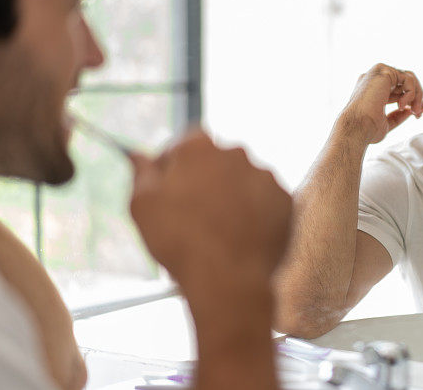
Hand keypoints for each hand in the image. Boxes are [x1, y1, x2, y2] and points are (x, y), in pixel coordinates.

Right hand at [129, 130, 291, 286]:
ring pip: (242, 180)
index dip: (174, 164)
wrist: (228, 279)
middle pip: (216, 161)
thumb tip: (137, 155)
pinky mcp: (284, 199)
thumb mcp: (143, 205)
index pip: (185, 143)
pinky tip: (240, 235)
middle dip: (204, 180)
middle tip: (193, 214)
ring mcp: (265, 176)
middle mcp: (236, 153)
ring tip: (218, 230)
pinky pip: (265, 201)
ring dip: (231, 196)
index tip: (168, 188)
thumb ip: (142, 173)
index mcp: (199, 148)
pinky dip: (255, 213)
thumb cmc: (179, 241)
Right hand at [340, 63, 422, 143]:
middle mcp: (374, 79)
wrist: (357, 128)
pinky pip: (407, 78)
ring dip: (417, 95)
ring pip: (409, 78)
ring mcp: (378, 73)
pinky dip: (411, 92)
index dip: (413, 100)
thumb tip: (409, 111)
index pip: (398, 90)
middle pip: (405, 82)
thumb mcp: (386, 123)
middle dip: (419, 97)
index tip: (422, 113)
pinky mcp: (383, 71)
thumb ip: (397, 116)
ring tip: (415, 111)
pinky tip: (403, 105)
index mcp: (372, 90)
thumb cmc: (366, 129)